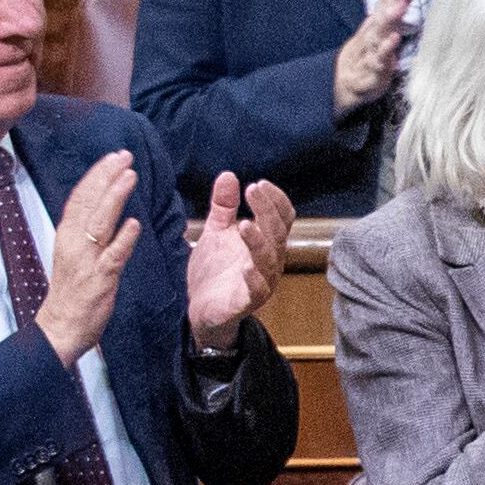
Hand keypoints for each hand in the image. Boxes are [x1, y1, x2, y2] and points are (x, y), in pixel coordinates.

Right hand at [34, 151, 142, 364]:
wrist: (61, 326)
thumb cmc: (72, 289)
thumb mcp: (75, 253)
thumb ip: (87, 230)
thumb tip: (102, 205)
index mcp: (67, 235)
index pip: (81, 197)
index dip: (96, 175)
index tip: (112, 157)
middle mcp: (74, 243)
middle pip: (89, 203)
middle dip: (106, 177)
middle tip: (124, 155)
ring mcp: (86, 261)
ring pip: (100, 223)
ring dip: (115, 198)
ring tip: (130, 176)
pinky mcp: (99, 279)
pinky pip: (112, 257)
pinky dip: (123, 240)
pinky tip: (135, 224)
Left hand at [183, 174, 292, 354]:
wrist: (202, 310)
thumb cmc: (214, 271)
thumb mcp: (216, 233)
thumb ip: (223, 206)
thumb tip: (229, 175)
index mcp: (265, 242)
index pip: (282, 217)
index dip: (275, 200)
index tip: (258, 184)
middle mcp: (269, 260)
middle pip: (278, 233)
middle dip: (267, 211)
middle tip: (253, 190)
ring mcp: (261, 281)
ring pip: (268, 259)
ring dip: (259, 241)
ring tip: (244, 224)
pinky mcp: (246, 301)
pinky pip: (256, 290)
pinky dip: (253, 279)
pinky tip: (244, 268)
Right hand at [331, 0, 417, 114]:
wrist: (343, 83)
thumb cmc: (368, 53)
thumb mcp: (378, 29)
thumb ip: (392, 5)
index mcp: (374, 25)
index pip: (384, 4)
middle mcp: (371, 36)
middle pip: (383, 15)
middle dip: (395, 0)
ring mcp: (370, 53)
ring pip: (378, 34)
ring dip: (389, 20)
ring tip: (400, 7)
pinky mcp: (372, 72)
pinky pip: (379, 61)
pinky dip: (386, 51)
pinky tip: (393, 40)